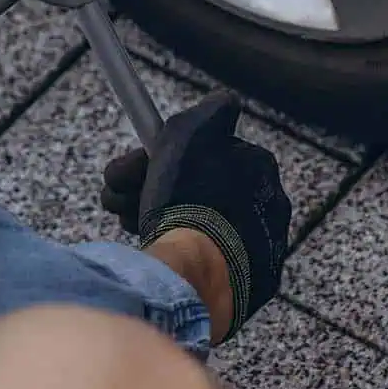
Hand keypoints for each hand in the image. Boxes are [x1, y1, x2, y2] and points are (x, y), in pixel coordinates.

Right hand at [100, 92, 290, 342]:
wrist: (195, 274)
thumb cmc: (189, 200)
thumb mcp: (191, 131)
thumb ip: (211, 110)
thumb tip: (225, 102)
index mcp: (259, 167)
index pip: (204, 153)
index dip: (161, 157)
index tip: (132, 168)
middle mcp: (269, 206)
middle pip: (200, 190)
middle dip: (152, 190)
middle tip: (117, 200)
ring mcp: (263, 248)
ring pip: (200, 226)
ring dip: (159, 221)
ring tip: (130, 227)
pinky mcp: (251, 286)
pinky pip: (208, 261)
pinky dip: (182, 255)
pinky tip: (159, 254)